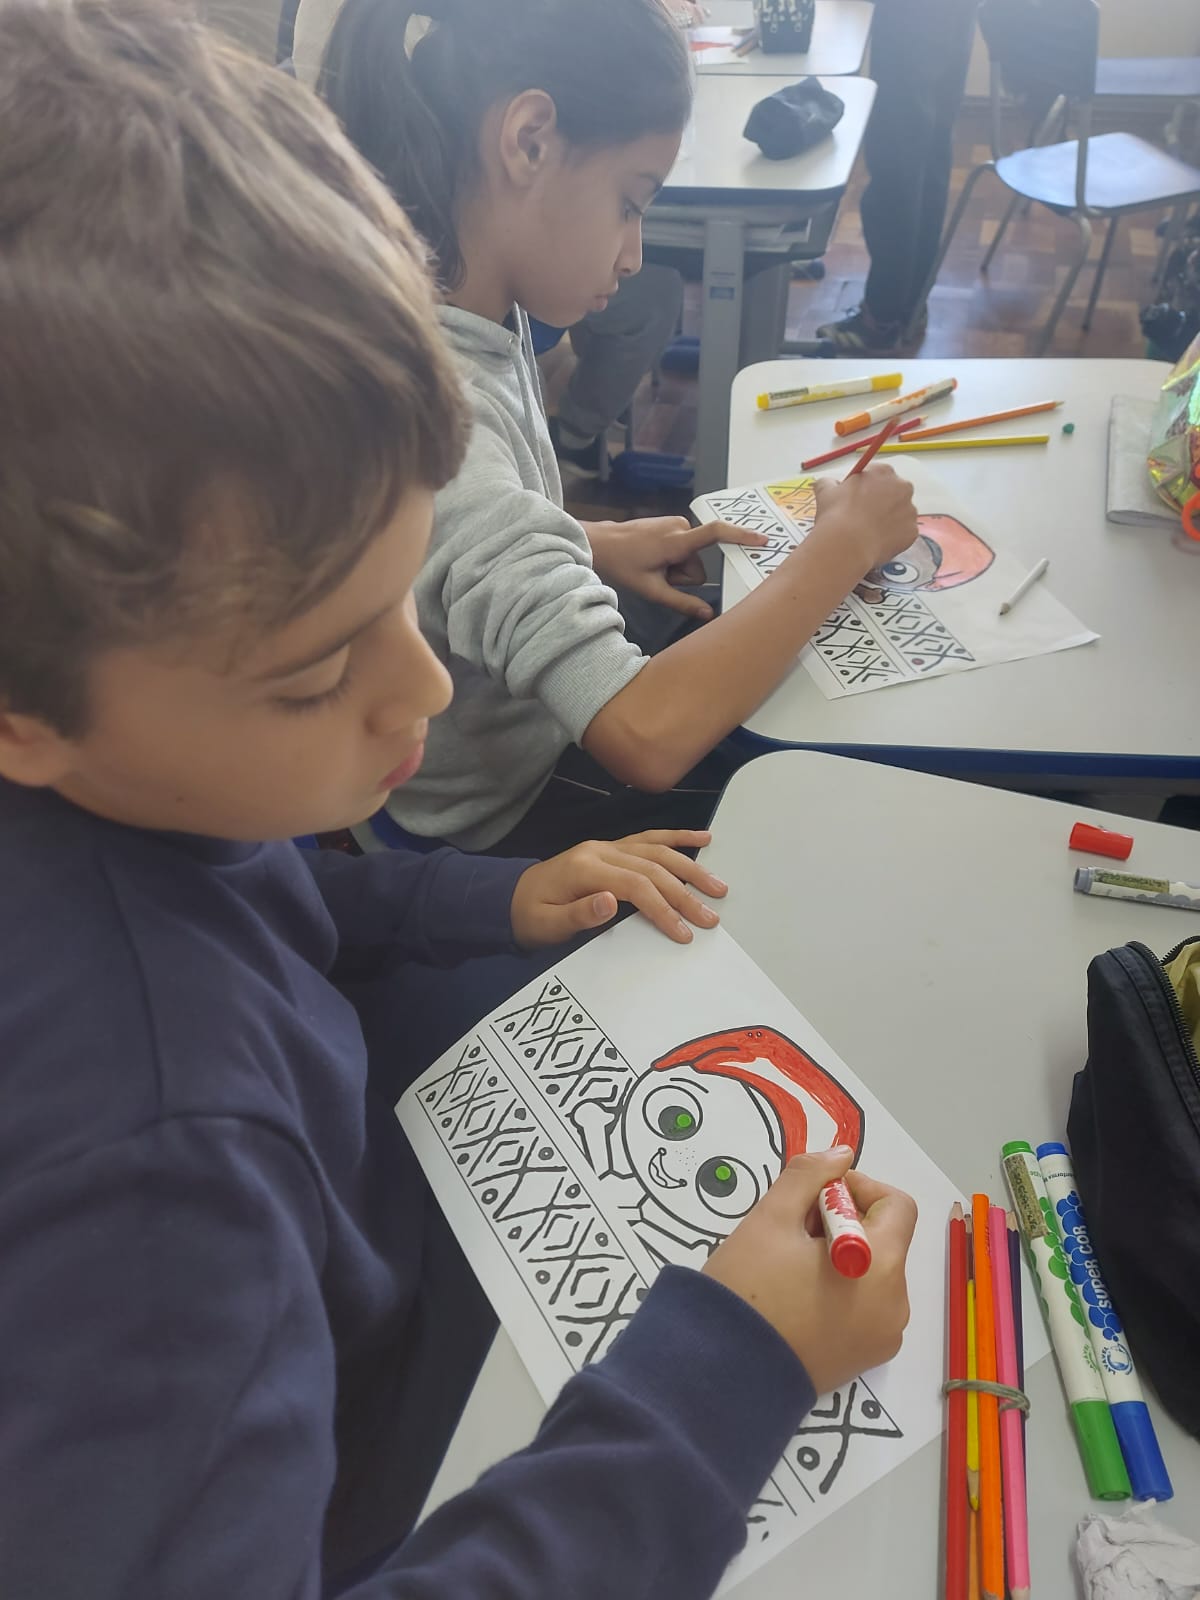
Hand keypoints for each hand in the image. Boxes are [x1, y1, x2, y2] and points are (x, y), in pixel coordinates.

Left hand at [510, 830, 725, 947]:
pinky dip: (677, 837)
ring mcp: (608, 846)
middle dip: (685, 893)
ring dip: (690, 866)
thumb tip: (611, 901)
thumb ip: (579, 914)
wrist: (510, 899)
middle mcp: (600, 850)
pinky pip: (649, 838)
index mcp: (585, 868)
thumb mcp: (547, 925)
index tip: (682, 932)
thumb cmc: (530, 916)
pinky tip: (703, 838)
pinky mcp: (613, 848)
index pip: (635, 886)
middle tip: (710, 917)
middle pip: (652, 868)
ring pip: (657, 850)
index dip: (662, 908)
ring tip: (717, 885)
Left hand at [585, 517, 767, 621]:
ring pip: (691, 559)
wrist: (601, 542)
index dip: (740, 536)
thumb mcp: (652, 590)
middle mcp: (680, 527)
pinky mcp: (673, 524)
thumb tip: (708, 615)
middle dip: (683, 575)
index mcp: (677, 541)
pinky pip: (684, 548)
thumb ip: (682, 603)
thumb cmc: (623, 566)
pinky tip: (653, 559)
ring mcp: (676, 523)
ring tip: (653, 567)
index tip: (761, 539)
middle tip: (658, 575)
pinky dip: (673, 559)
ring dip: (676, 569)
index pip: (716, 534)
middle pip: (699, 565)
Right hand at [702, 1147, 916, 1395]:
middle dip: (842, 1223)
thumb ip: (811, 1175)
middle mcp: (896, 1303)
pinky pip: (865, 1307)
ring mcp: (883, 1336)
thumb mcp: (772, 1217)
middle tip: (790, 1231)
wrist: (723, 1372)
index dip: (859, 1188)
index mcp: (883, 1264)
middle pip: (884, 1240)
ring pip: (873, 1273)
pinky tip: (796, 1298)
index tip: (814, 1197)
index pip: (897, 1205)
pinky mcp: (865, 1359)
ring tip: (789, 1267)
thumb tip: (842, 1156)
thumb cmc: (749, 1288)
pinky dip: (841, 1291)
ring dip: (840, 1256)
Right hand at [806, 466, 918, 574]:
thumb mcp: (825, 491)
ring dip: (889, 521)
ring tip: (869, 533)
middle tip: (864, 517)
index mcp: (883, 472)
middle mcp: (902, 487)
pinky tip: (876, 543)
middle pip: (895, 493)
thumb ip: (828, 483)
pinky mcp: (912, 532)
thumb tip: (826, 484)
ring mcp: (910, 510)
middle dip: (883, 503)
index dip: (867, 488)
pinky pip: (903, 534)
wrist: (846, 544)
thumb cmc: (836, 514)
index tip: (858, 499)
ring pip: (901, 515)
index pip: (879, 475)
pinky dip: (893, 539)